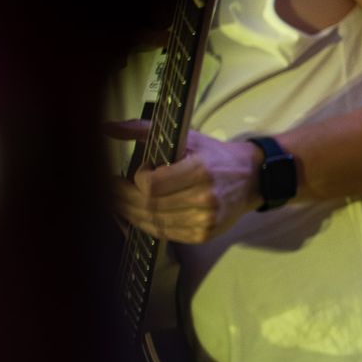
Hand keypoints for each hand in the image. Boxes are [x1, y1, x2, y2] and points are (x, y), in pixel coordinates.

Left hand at [109, 121, 262, 243]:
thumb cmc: (217, 156)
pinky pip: (167, 234)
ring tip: (124, 203)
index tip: (136, 171)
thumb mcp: (187, 137)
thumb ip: (144, 129)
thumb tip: (108, 127)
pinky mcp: (206, 234)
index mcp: (200, 170)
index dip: (136, 180)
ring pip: (154, 223)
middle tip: (113, 191)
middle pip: (149, 206)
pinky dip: (149, 225)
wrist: (254, 177)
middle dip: (124, 199)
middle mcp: (205, 198)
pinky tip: (143, 215)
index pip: (151, 185)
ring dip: (132, 214)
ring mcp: (206, 219)